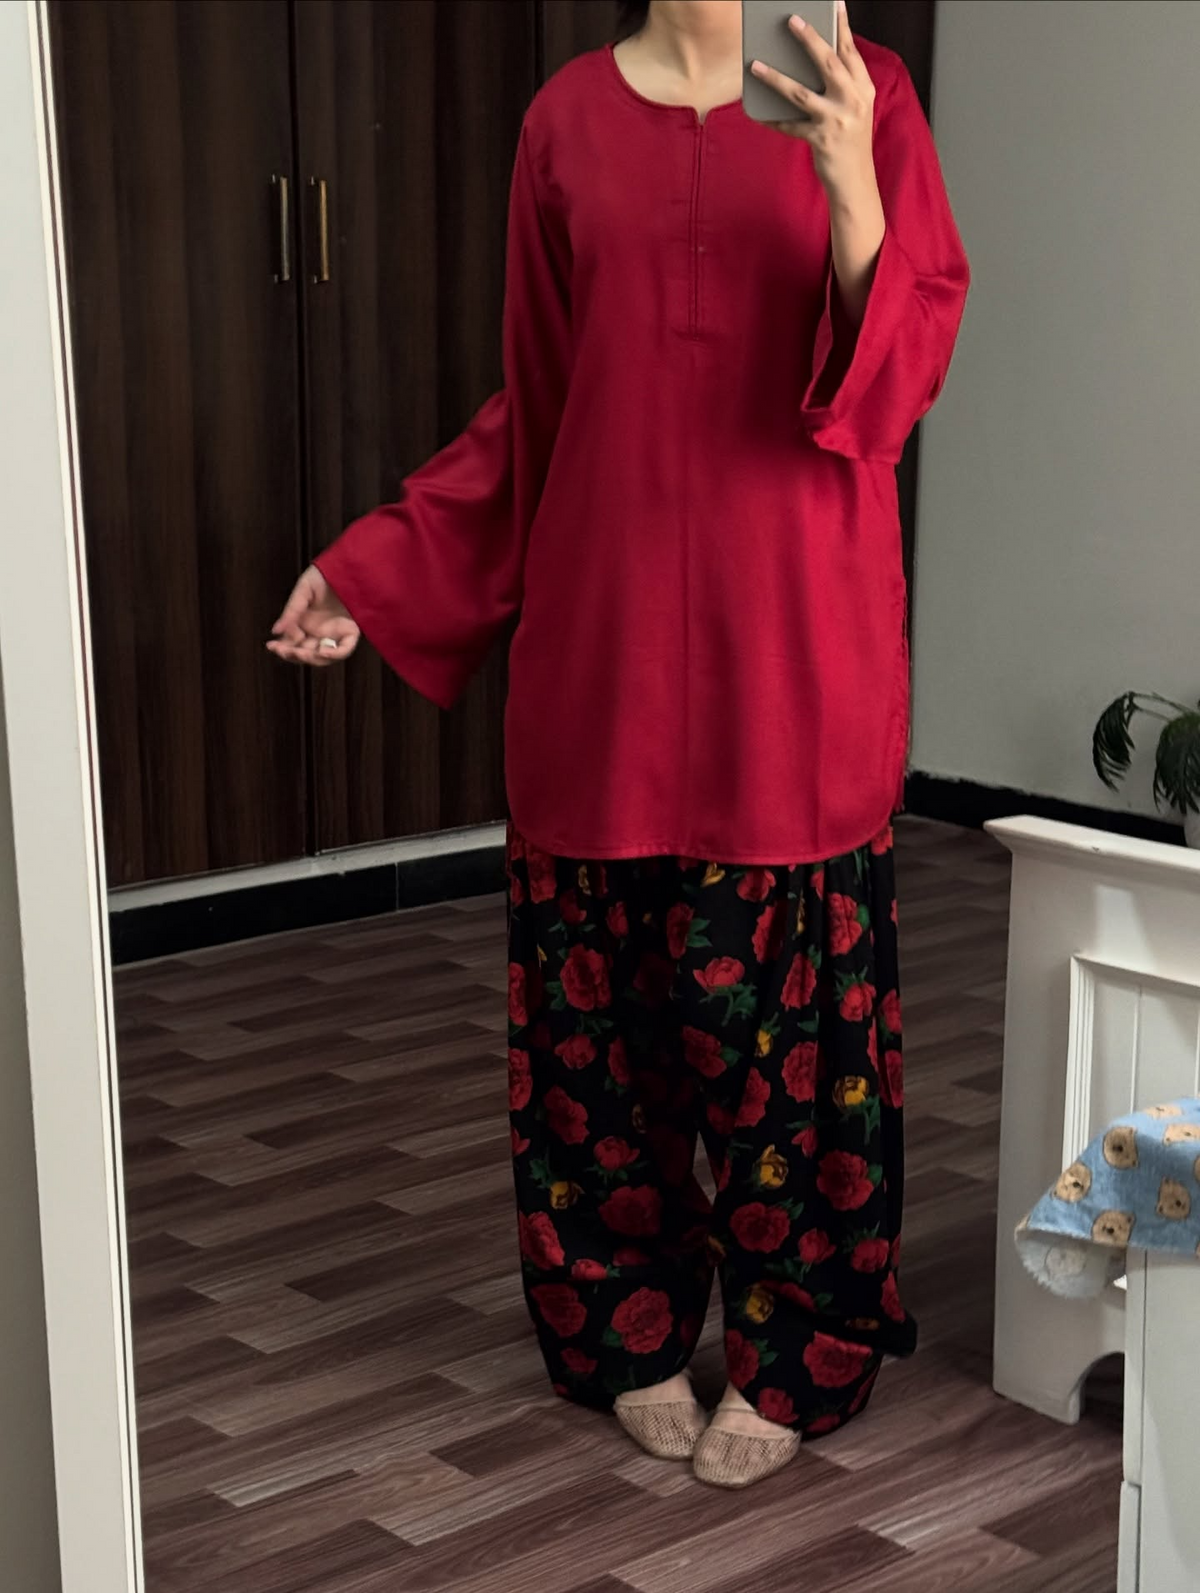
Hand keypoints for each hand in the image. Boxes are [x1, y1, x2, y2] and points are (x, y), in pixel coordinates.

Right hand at [267, 566, 359, 666]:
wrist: (347, 564)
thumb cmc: (324, 575)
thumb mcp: (304, 591)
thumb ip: (291, 611)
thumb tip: (275, 631)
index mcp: (306, 624)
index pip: (293, 643)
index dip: (283, 648)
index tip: (271, 646)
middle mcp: (320, 632)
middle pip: (307, 653)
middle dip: (294, 655)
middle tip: (283, 651)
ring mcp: (335, 633)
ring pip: (323, 656)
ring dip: (310, 657)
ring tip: (300, 652)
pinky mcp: (351, 631)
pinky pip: (344, 649)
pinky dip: (333, 654)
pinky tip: (321, 651)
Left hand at [751, 4, 877, 201]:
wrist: (856, 182)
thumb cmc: (850, 141)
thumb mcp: (854, 109)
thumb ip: (841, 85)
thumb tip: (811, 60)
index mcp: (864, 89)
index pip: (850, 52)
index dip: (842, 27)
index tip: (835, 4)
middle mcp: (853, 101)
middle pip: (829, 62)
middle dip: (809, 39)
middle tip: (791, 20)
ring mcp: (837, 120)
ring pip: (801, 93)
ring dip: (776, 77)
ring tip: (756, 65)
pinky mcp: (821, 140)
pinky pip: (790, 125)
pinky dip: (772, 119)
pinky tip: (755, 113)